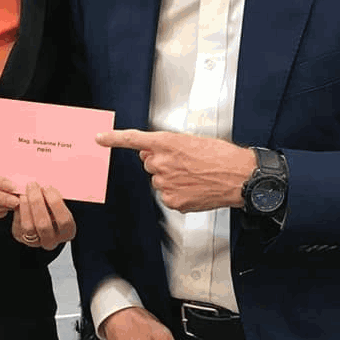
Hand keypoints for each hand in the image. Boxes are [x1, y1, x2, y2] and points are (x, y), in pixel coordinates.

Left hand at [11, 183, 76, 250]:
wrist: (42, 215)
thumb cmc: (54, 206)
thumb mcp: (60, 202)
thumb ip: (56, 197)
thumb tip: (46, 184)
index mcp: (68, 231)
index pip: (64, 220)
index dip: (56, 203)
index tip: (48, 187)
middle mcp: (52, 240)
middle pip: (44, 225)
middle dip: (37, 202)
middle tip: (33, 185)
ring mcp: (36, 241)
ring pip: (29, 226)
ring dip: (26, 206)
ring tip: (24, 191)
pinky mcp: (22, 237)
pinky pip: (18, 224)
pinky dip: (19, 209)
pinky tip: (20, 197)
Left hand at [96, 129, 255, 212]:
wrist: (239, 176)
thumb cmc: (221, 156)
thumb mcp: (191, 141)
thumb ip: (167, 146)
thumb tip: (152, 152)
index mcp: (166, 143)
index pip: (133, 140)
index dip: (113, 139)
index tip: (100, 138)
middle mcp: (162, 162)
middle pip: (149, 163)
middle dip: (162, 162)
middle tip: (185, 163)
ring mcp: (165, 183)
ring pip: (159, 180)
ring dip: (172, 178)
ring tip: (195, 175)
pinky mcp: (172, 201)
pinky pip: (167, 196)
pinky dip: (178, 193)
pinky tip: (194, 188)